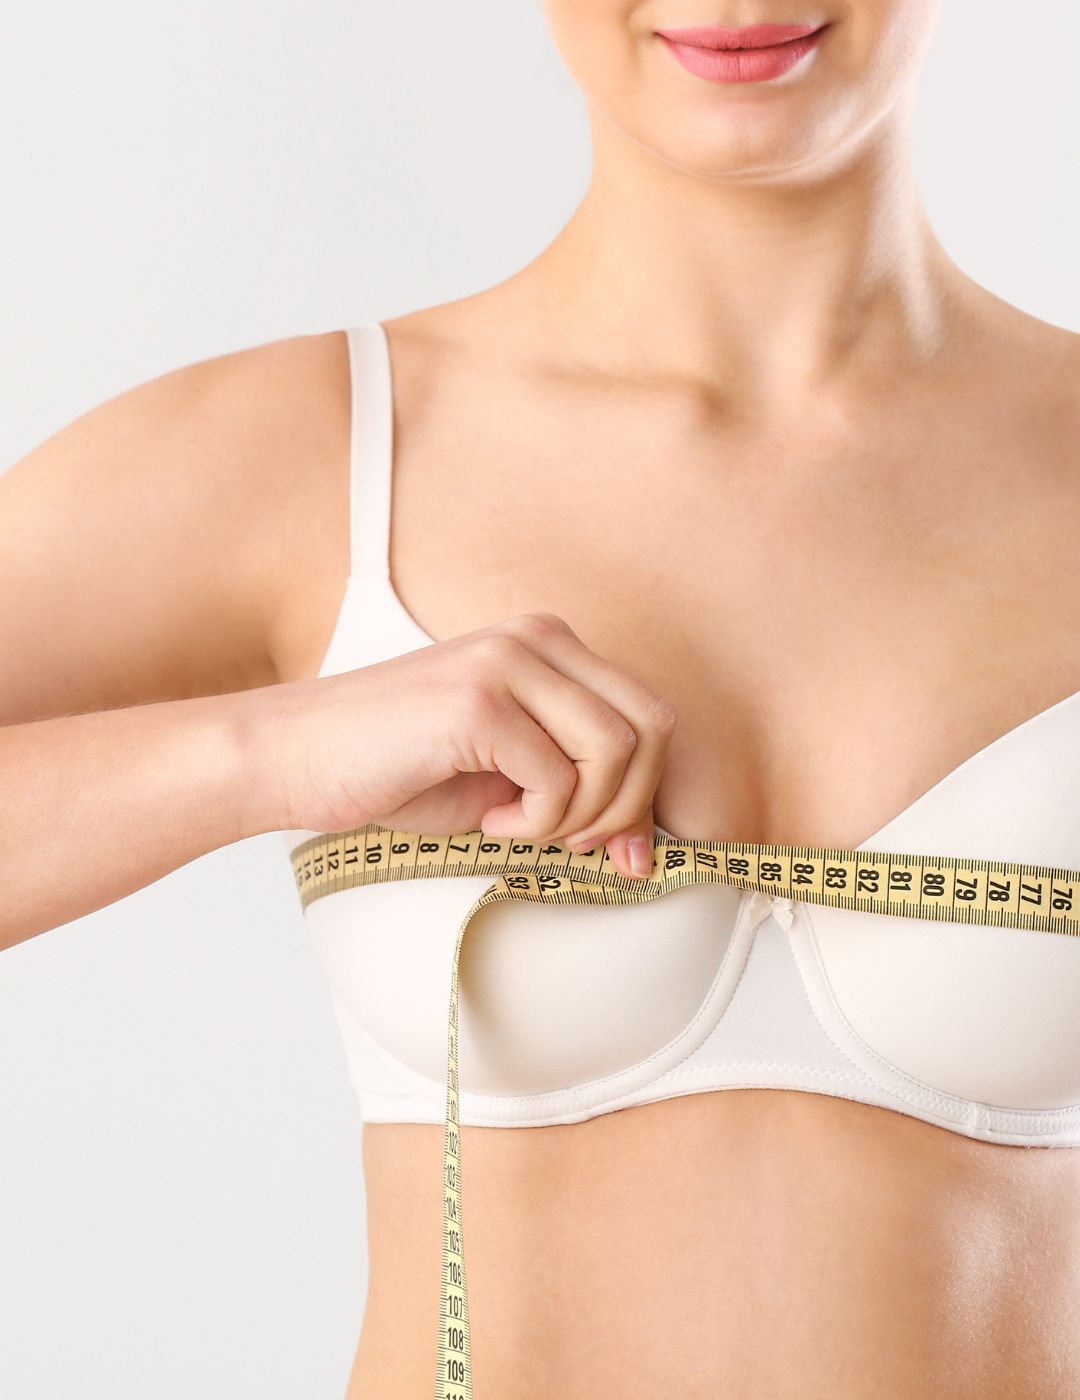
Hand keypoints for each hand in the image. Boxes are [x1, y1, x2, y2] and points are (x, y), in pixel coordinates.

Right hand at [263, 612, 676, 879]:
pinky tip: (487, 822)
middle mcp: (536, 638)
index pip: (650, 715)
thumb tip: (643, 847)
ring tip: (519, 826)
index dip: (649, 793)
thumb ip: (578, 784)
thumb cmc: (398, 769)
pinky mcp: (478, 701)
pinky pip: (558, 781)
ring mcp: (507, 662)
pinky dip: (533, 824)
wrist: (297, 757)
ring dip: (578, 816)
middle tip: (569, 842)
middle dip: (625, 806)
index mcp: (549, 644)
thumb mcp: (508, 774)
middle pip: (652, 728)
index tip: (625, 853)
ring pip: (616, 752)